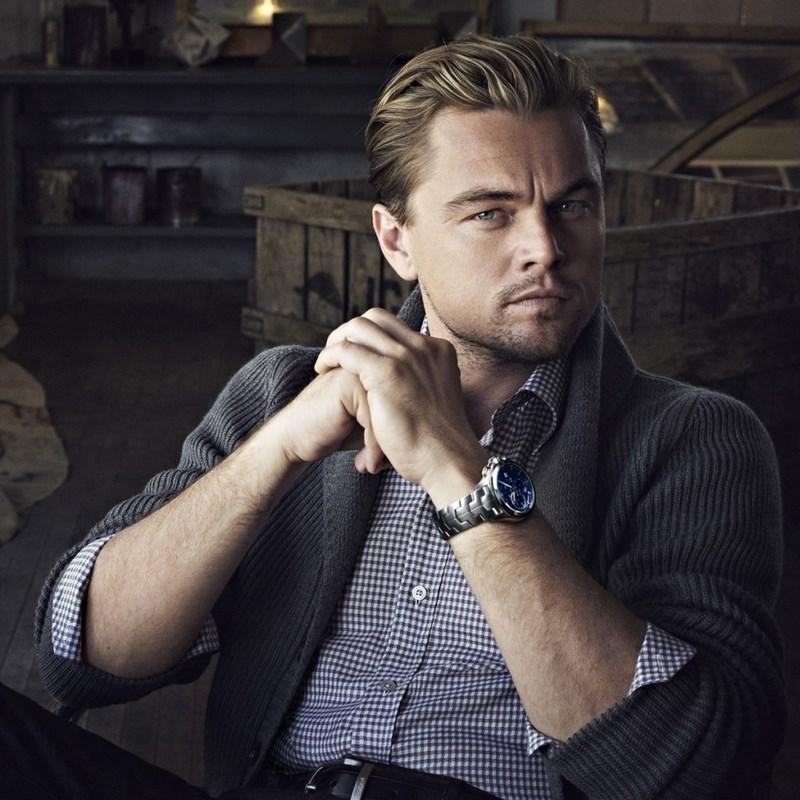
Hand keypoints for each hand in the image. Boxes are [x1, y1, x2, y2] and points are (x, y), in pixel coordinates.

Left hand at [314, 308, 483, 493]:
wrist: (448, 460)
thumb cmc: (440, 444)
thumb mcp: (436, 401)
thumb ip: (421, 384)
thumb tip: (403, 390)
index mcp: (438, 351)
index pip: (396, 327)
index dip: (370, 337)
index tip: (355, 356)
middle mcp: (424, 347)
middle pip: (376, 317)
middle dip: (350, 331)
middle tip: (336, 354)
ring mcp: (406, 357)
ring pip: (358, 327)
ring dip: (336, 341)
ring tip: (326, 364)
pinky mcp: (386, 373)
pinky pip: (346, 349)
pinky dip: (329, 356)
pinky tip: (323, 371)